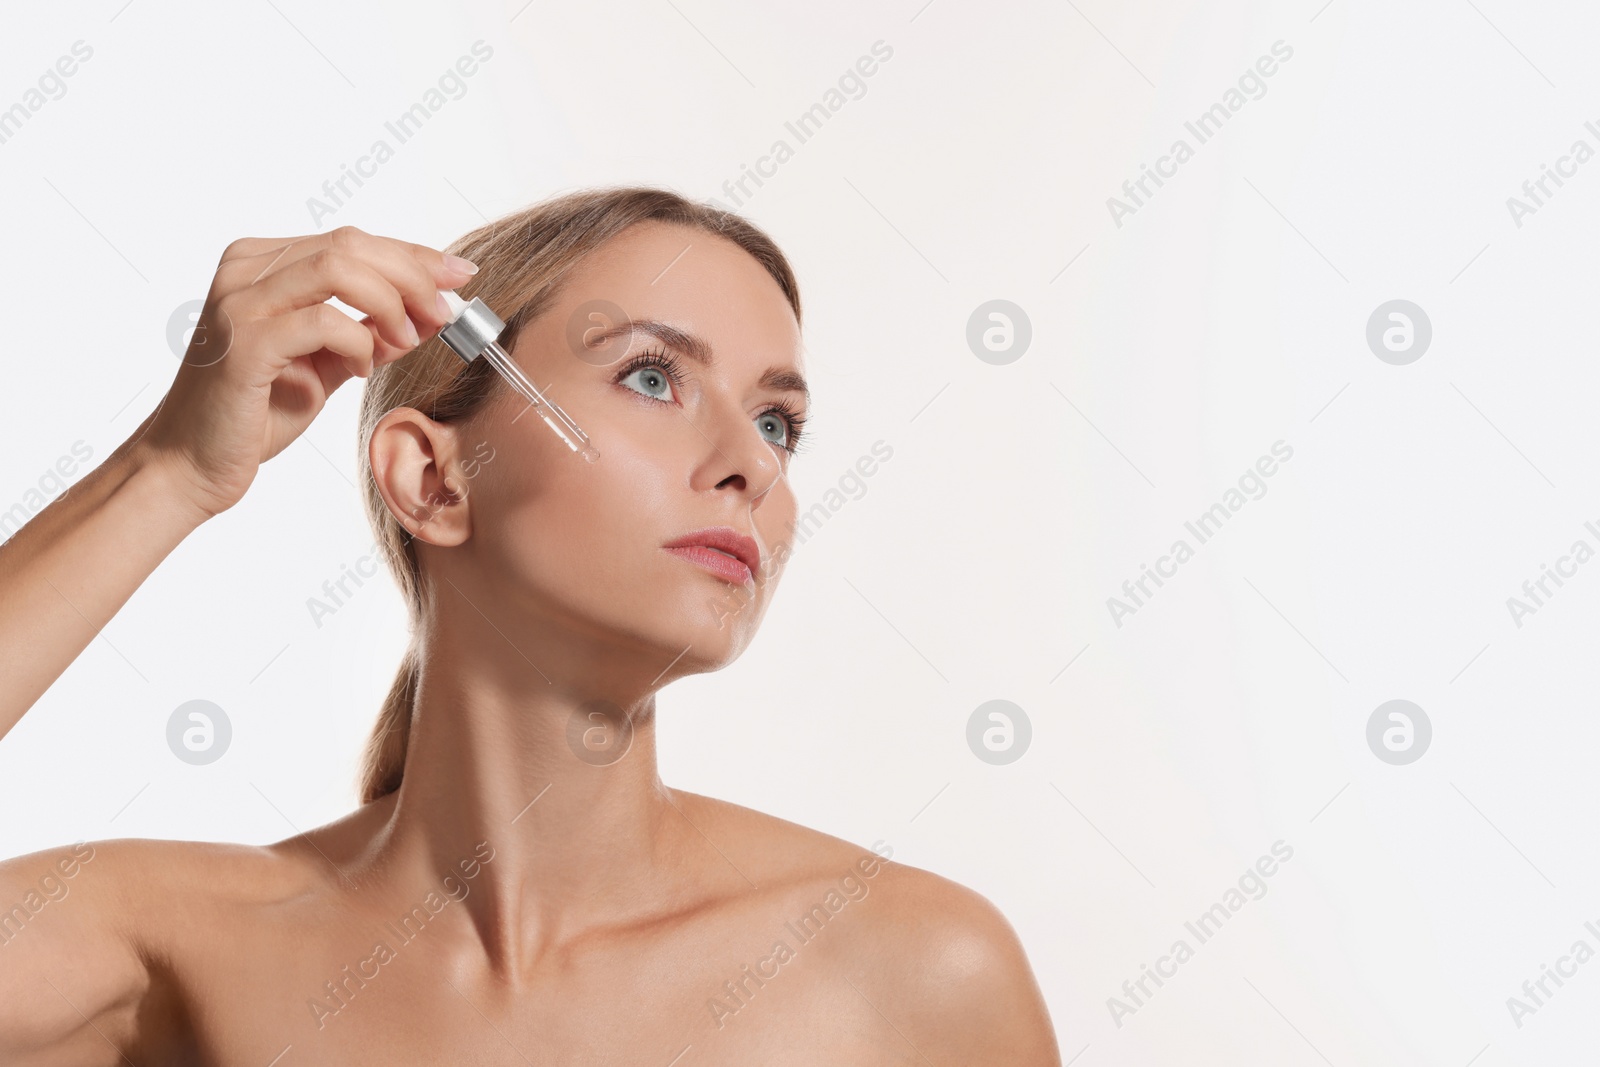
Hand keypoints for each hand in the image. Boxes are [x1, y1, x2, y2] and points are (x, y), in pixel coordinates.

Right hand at [138, 225, 475, 518]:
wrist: (192, 462)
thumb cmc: (256, 412)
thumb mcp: (327, 362)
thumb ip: (369, 332)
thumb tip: (429, 313)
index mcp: (262, 263)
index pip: (351, 241)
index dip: (414, 255)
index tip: (459, 276)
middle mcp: (245, 269)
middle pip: (351, 244)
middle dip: (413, 276)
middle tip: (444, 313)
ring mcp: (240, 301)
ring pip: (340, 269)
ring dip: (391, 304)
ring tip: (406, 341)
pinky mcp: (245, 342)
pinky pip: (324, 321)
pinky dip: (359, 342)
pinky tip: (362, 368)